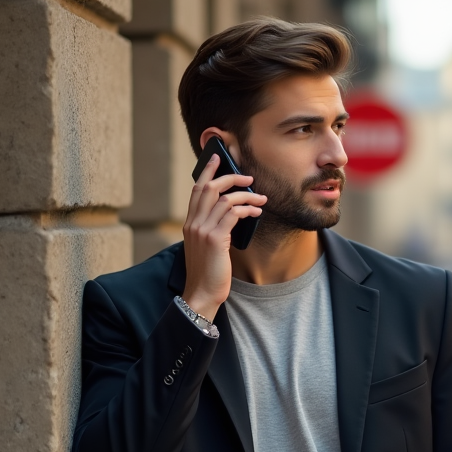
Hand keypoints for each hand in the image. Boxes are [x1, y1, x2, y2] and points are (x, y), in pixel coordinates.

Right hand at [181, 153, 266, 319]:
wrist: (202, 293)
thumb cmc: (208, 272)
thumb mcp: (207, 247)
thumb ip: (214, 229)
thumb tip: (233, 214)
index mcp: (189, 223)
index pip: (196, 190)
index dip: (207, 172)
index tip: (217, 158)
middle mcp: (193, 223)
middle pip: (209, 188)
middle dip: (230, 178)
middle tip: (248, 178)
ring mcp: (202, 230)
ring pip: (224, 199)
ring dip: (246, 195)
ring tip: (261, 198)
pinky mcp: (215, 239)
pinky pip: (233, 214)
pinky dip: (247, 209)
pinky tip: (256, 212)